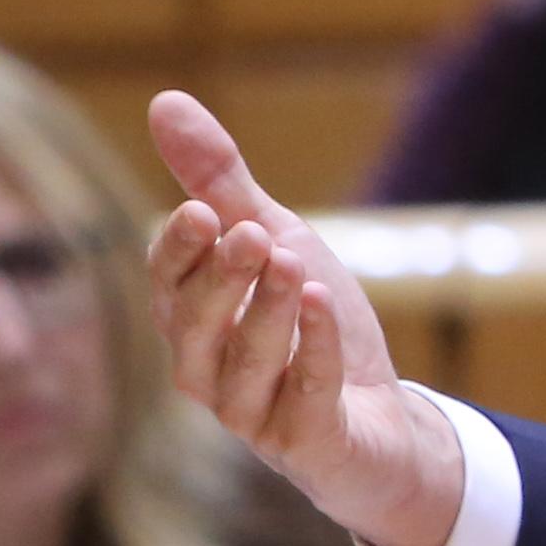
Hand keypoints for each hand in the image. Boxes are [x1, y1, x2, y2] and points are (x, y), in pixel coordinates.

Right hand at [149, 90, 465, 545]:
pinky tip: (323, 306)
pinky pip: (302, 401)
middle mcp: (209, 373)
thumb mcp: (276, 238)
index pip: (166, 285)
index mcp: (193, 321)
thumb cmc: (312, 322)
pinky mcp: (306, 445)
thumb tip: (164, 100)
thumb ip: (220, 182)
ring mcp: (253, 416)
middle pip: (194, 329)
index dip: (178, 254)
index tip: (201, 213)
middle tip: (249, 233)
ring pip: (241, 369)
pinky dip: (313, 353)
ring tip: (289, 264)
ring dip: (266, 314)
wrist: (381, 418)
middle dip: (220, 281)